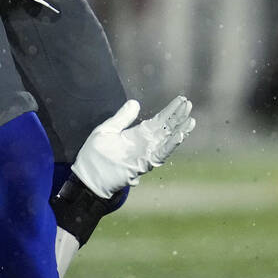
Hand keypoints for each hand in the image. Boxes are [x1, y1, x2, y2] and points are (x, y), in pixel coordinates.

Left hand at [71, 95, 194, 198]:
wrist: (86, 177)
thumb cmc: (94, 155)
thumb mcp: (107, 130)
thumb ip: (122, 118)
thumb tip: (135, 102)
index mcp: (137, 134)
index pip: (159, 120)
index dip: (170, 111)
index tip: (181, 100)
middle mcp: (145, 144)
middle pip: (166, 129)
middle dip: (178, 117)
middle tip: (189, 104)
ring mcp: (145, 155)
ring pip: (167, 142)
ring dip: (179, 132)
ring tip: (190, 121)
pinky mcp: (142, 165)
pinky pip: (159, 155)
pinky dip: (170, 146)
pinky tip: (179, 136)